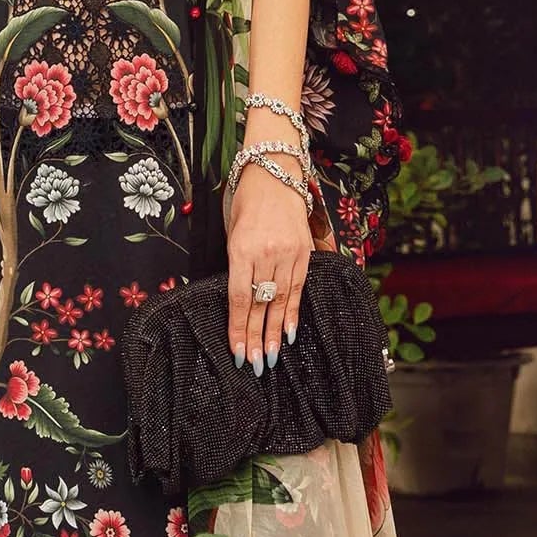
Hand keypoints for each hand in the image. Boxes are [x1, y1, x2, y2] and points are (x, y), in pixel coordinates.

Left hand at [225, 156, 312, 375]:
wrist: (276, 172)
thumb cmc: (246, 202)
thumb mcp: (231, 232)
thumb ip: (236, 266)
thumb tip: (239, 302)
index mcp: (242, 249)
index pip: (241, 297)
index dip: (239, 327)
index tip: (236, 350)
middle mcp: (268, 253)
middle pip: (261, 304)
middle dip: (256, 337)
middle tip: (254, 364)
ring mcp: (289, 253)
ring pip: (281, 301)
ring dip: (276, 332)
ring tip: (271, 357)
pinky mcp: (305, 252)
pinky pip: (299, 288)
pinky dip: (294, 312)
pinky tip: (291, 333)